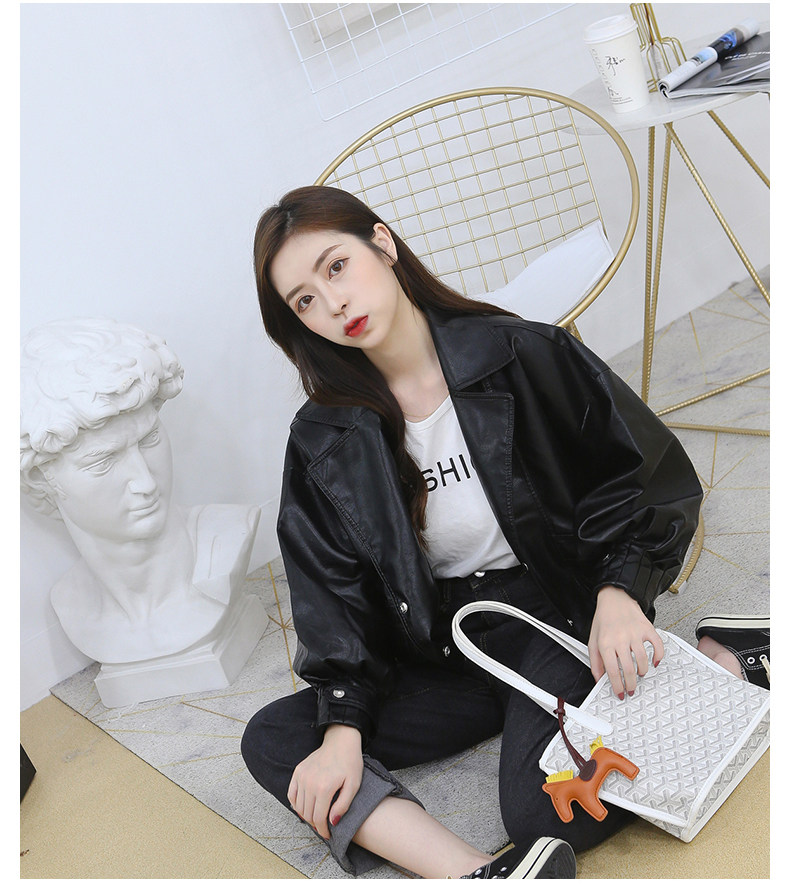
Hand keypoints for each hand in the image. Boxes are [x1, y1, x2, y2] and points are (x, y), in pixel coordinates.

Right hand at [287, 724, 362, 838]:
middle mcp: (309, 783)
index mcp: (324, 788)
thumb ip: (343, 805)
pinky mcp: (298, 771)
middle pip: (307, 814)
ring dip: (306, 816)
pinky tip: (304, 807)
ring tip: (316, 818)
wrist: (341, 741)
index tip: (327, 835)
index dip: (323, 830)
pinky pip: (291, 794)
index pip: (318, 818)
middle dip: (315, 825)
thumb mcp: (353, 785)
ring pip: (298, 806)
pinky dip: (296, 804)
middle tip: (323, 827)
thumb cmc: (350, 763)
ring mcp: (301, 776)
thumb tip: (332, 822)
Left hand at [588, 586, 663, 697]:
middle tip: (631, 689)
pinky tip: (654, 662)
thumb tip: (599, 679)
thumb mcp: (593, 640)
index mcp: (606, 643)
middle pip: (628, 669)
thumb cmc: (604, 619)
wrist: (615, 598)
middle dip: (631, 684)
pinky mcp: (647, 628)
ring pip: (642, 660)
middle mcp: (620, 639)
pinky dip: (658, 656)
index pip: (612, 671)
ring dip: (642, 672)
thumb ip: (595, 661)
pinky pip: (657, 645)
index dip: (617, 686)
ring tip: (639, 674)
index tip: (620, 693)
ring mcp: (635, 633)